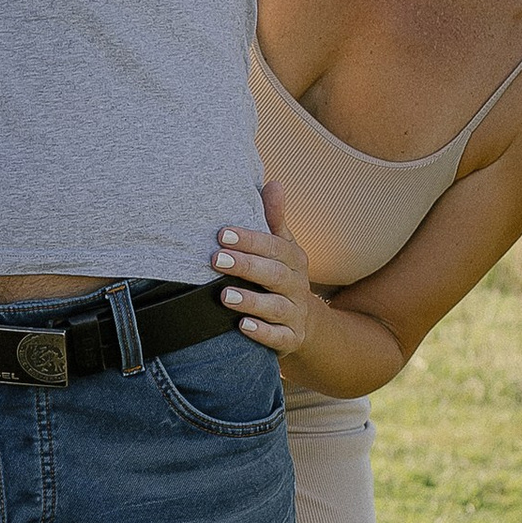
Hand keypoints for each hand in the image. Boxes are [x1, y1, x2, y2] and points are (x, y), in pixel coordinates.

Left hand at [212, 178, 312, 358]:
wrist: (305, 323)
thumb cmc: (281, 276)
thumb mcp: (282, 247)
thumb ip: (274, 219)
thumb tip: (273, 183)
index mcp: (294, 260)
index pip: (274, 247)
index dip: (250, 240)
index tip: (222, 233)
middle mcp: (297, 286)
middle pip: (274, 274)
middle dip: (246, 266)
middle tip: (216, 259)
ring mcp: (295, 314)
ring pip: (275, 307)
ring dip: (251, 301)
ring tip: (224, 295)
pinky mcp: (290, 339)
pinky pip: (278, 338)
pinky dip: (262, 333)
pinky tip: (241, 327)